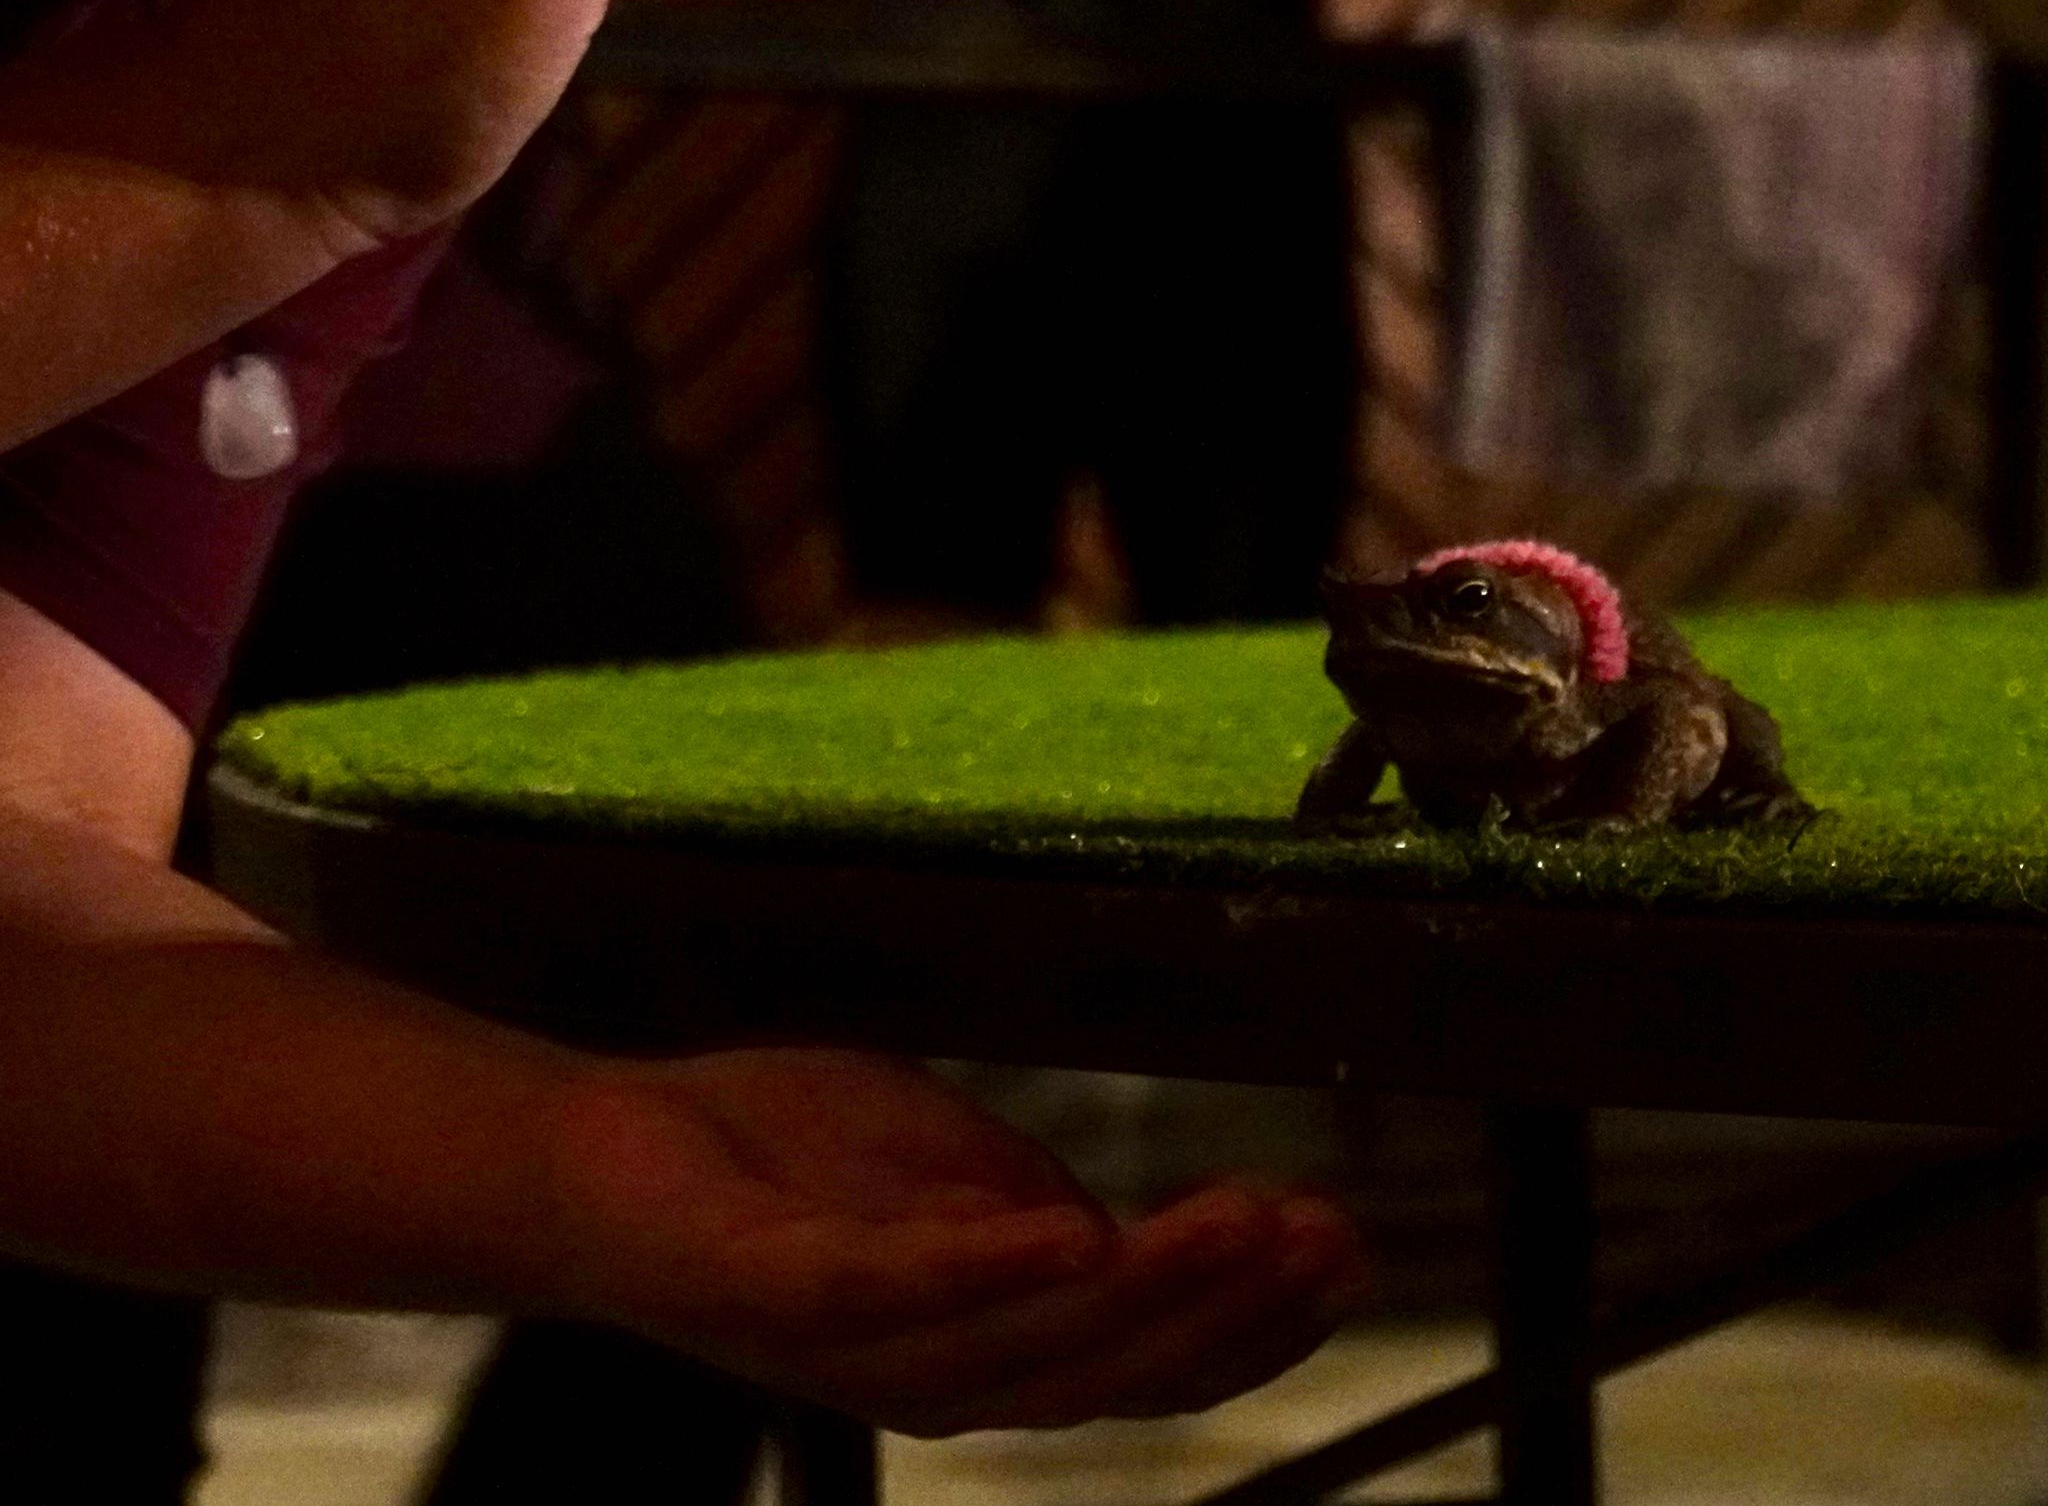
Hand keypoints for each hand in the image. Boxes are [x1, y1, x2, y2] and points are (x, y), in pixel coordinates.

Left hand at [553, 1047, 1366, 1433]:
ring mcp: (859, 1340)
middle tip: (1326, 1233)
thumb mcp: (938, 1169)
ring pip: (1029, 1343)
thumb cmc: (773, 1158)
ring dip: (1146, 1285)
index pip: (1139, 1352)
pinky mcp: (785, 1288)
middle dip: (1230, 1305)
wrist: (603, 1156)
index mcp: (980, 1342)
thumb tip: (1123, 1231)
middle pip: (1109, 1366)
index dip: (1247, 1315)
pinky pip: (897, 1291)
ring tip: (1244, 1219)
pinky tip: (1068, 1233)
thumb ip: (1024, 1207)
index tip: (1341, 1244)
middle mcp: (932, 1373)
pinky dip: (986, 1268)